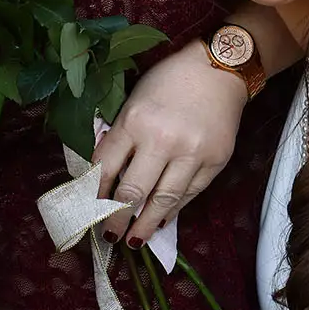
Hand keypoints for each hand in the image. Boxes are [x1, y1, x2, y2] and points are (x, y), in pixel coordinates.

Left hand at [93, 39, 245, 246]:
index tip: (90, 210)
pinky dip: (173, 210)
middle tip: (109, 236)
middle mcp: (162, 140)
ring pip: (164, 201)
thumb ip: (121, 136)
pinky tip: (161, 220)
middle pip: (133, 192)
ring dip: (145, 225)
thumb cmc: (169, 80)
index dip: (96, 193)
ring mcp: (192, 153)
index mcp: (135, 120)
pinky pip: (190, 194)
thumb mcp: (134, 100)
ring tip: (133, 241)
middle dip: (117, 218)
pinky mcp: (215, 161)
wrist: (219, 68)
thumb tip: (106, 176)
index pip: (107, 167)